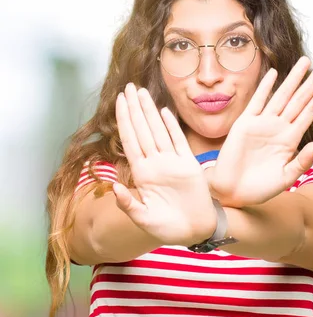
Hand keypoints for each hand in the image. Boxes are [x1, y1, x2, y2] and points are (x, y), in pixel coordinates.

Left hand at [113, 83, 215, 246]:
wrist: (195, 230)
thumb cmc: (168, 228)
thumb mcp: (144, 220)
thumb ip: (129, 204)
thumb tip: (114, 187)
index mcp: (142, 174)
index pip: (130, 141)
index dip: (124, 121)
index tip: (119, 102)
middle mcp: (155, 163)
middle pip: (142, 130)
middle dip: (135, 108)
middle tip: (129, 86)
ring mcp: (172, 162)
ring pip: (158, 131)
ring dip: (150, 111)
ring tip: (142, 92)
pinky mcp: (189, 164)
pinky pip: (179, 141)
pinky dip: (172, 126)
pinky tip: (164, 111)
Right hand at [209, 56, 312, 206]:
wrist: (233, 192)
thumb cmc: (260, 188)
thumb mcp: (286, 178)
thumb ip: (301, 163)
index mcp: (291, 139)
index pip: (310, 110)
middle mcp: (279, 127)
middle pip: (300, 98)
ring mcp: (262, 124)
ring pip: (282, 96)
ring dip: (294, 78)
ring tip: (306, 61)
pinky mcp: (245, 124)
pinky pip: (257, 102)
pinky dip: (265, 88)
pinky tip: (274, 74)